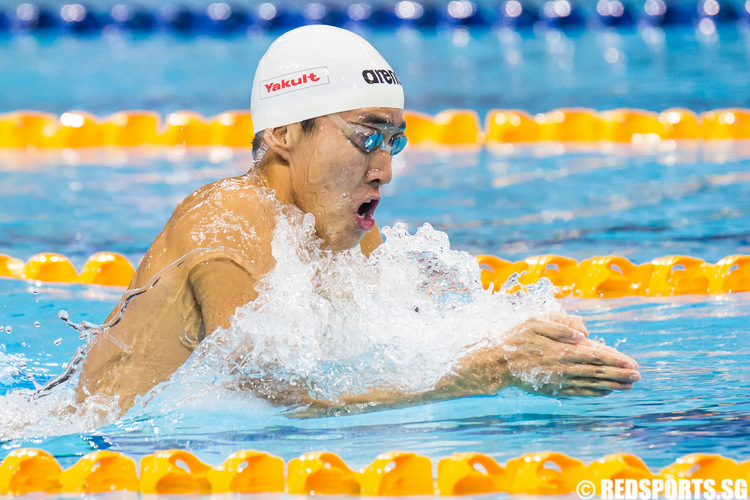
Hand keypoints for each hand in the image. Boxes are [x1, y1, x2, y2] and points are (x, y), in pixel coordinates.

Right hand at [500, 314, 639, 396]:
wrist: (495, 362)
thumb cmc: (515, 337)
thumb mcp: (535, 321)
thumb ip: (560, 325)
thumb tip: (583, 333)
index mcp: (561, 349)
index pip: (595, 355)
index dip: (616, 359)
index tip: (633, 363)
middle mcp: (563, 367)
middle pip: (598, 371)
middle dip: (620, 374)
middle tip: (638, 376)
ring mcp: (558, 381)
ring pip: (590, 383)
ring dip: (612, 385)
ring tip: (629, 386)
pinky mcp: (552, 389)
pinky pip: (578, 393)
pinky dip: (594, 393)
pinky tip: (605, 392)